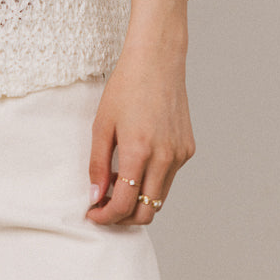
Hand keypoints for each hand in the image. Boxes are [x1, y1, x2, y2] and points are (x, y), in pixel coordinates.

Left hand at [84, 39, 194, 225]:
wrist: (157, 61)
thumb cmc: (126, 87)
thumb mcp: (102, 125)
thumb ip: (98, 165)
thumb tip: (95, 196)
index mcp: (139, 151)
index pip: (125, 205)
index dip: (106, 217)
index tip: (92, 214)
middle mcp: (165, 158)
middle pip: (146, 212)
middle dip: (122, 218)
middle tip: (103, 207)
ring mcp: (180, 155)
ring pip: (159, 198)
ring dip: (137, 201)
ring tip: (116, 184)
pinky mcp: (187, 150)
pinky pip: (168, 178)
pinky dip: (150, 182)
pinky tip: (135, 166)